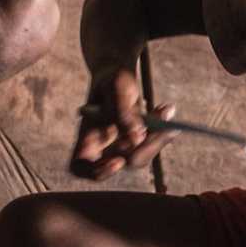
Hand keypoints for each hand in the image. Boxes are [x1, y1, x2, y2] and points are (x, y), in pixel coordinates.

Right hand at [71, 64, 173, 180]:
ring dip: (157, 136)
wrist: (118, 75)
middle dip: (143, 147)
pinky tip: (166, 109)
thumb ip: (120, 111)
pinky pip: (151, 145)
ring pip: (140, 157)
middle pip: (120, 163)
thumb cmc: (111, 79)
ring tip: (166, 108)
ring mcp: (118, 149)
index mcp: (83, 137)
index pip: (79, 167)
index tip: (118, 161)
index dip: (97, 171)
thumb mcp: (115, 86)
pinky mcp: (136, 144)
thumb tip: (136, 138)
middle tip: (163, 128)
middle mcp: (99, 148)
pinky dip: (163, 132)